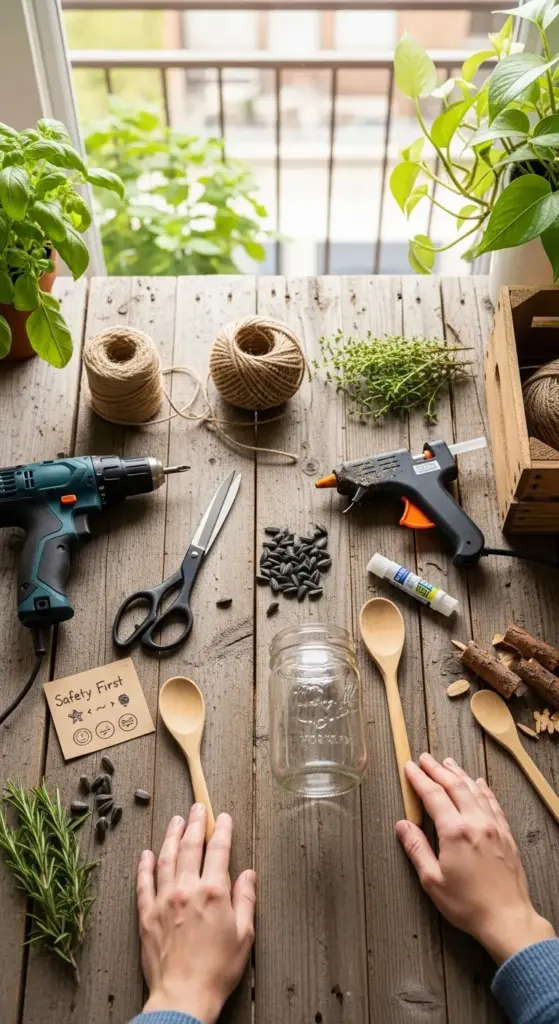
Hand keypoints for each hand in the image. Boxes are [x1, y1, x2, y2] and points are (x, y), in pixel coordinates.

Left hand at [137, 804, 255, 1023]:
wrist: (183, 996)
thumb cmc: (217, 970)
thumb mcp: (244, 935)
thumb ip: (245, 899)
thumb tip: (248, 875)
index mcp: (213, 892)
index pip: (219, 851)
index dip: (222, 830)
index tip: (223, 818)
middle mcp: (187, 889)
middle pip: (190, 847)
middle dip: (195, 824)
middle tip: (197, 808)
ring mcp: (164, 900)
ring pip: (166, 858)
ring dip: (171, 836)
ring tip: (175, 821)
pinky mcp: (146, 915)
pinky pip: (144, 883)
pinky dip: (145, 866)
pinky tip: (147, 854)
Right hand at [395, 753, 554, 963]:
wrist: (507, 919)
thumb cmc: (468, 905)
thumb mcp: (432, 881)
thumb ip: (416, 848)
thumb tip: (402, 825)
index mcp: (455, 832)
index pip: (433, 795)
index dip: (419, 779)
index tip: (410, 767)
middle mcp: (476, 822)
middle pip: (454, 786)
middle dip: (437, 770)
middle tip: (425, 758)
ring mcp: (494, 827)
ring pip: (474, 790)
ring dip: (459, 774)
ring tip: (448, 763)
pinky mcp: (506, 835)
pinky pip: (493, 803)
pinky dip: (483, 789)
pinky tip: (479, 783)